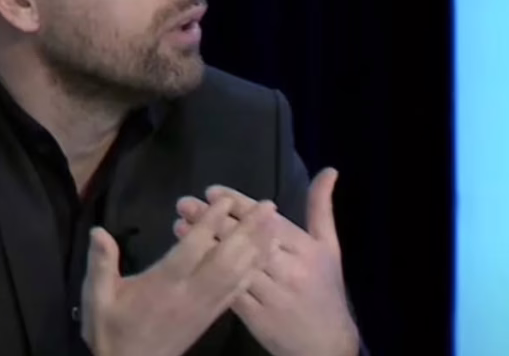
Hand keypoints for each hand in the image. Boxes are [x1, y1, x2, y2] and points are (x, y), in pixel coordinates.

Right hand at [81, 196, 279, 355]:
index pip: (192, 249)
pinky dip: (253, 270)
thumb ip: (100, 264)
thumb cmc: (111, 329)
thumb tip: (98, 231)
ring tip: (275, 223)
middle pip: (226, 259)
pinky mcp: (211, 317)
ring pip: (237, 274)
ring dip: (258, 247)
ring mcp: (204, 307)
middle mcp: (190, 294)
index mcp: (164, 285)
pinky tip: (265, 256)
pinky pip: (237, 291)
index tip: (227, 200)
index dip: (210, 224)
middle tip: (268, 206)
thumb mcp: (98, 297)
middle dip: (249, 231)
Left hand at [173, 168, 359, 355]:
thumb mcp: (330, 247)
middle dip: (213, 219)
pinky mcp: (258, 318)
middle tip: (185, 203)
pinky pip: (231, 293)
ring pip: (235, 264)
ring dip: (206, 244)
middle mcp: (290, 269)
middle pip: (247, 239)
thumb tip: (328, 170)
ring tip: (179, 225)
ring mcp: (273, 295)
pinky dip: (209, 275)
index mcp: (306, 249)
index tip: (211, 191)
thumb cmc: (326, 291)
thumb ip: (321, 208)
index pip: (267, 220)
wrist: (327, 345)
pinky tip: (189, 260)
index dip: (239, 204)